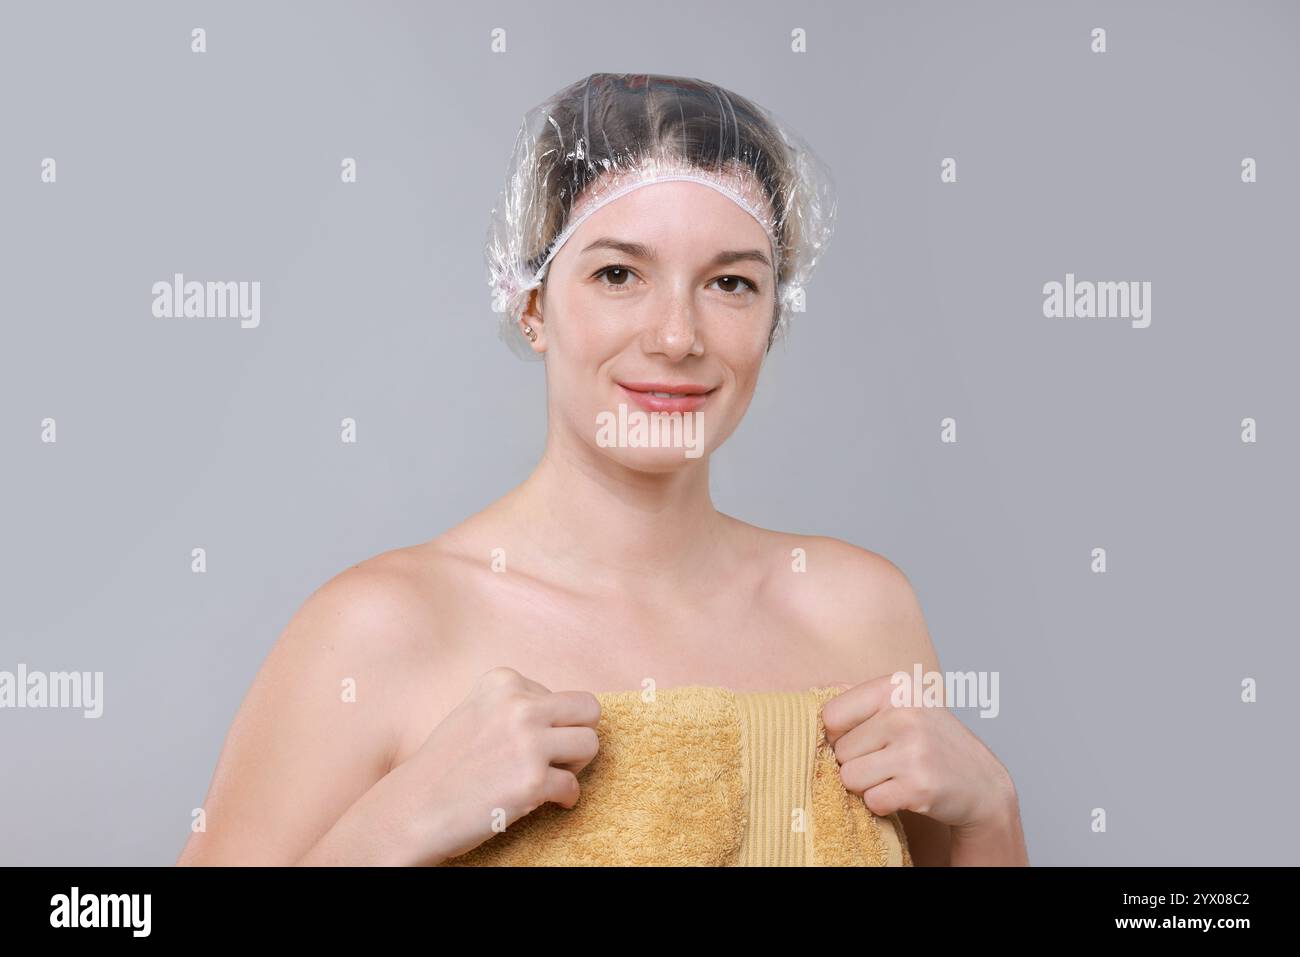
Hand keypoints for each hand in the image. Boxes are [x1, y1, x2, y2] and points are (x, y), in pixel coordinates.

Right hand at [390, 666, 601, 862]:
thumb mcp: (477, 711)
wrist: (412, 810)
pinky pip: (574, 787)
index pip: (564, 694)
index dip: (555, 724)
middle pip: (589, 710)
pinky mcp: (533, 780)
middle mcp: (518, 705)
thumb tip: (568, 712)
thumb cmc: (446, 765)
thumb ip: (517, 704)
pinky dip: (564, 799)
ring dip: (575, 766)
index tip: (531, 743)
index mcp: (503, 682)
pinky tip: (541, 802)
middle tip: (557, 757)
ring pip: (590, 744)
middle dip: (579, 735)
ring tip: (549, 777)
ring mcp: (528, 742)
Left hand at [821, 672, 1014, 829]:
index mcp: (896, 686)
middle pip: (839, 751)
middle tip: (890, 762)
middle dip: (858, 763)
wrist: (982, 783)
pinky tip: (906, 793)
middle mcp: (906, 713)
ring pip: (850, 778)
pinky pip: (871, 801)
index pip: (830, 716)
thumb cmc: (931, 742)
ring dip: (868, 786)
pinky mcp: (919, 785)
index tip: (864, 741)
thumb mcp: (903, 705)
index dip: (839, 736)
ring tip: (897, 776)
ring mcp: (914, 749)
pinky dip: (883, 804)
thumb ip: (858, 699)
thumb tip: (805, 698)